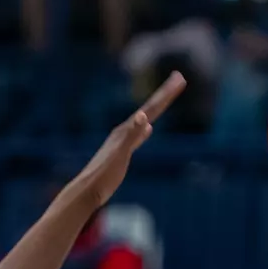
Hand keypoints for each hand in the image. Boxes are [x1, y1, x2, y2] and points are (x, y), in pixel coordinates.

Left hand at [63, 71, 184, 211]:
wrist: (87, 191)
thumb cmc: (104, 175)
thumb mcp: (120, 154)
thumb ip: (132, 135)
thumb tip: (144, 116)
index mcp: (126, 130)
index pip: (151, 108)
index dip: (166, 94)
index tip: (180, 78)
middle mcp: (124, 131)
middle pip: (148, 109)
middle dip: (163, 94)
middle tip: (178, 78)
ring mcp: (122, 141)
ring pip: (143, 119)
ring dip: (155, 109)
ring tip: (163, 99)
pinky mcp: (121, 152)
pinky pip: (137, 135)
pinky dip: (144, 129)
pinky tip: (148, 129)